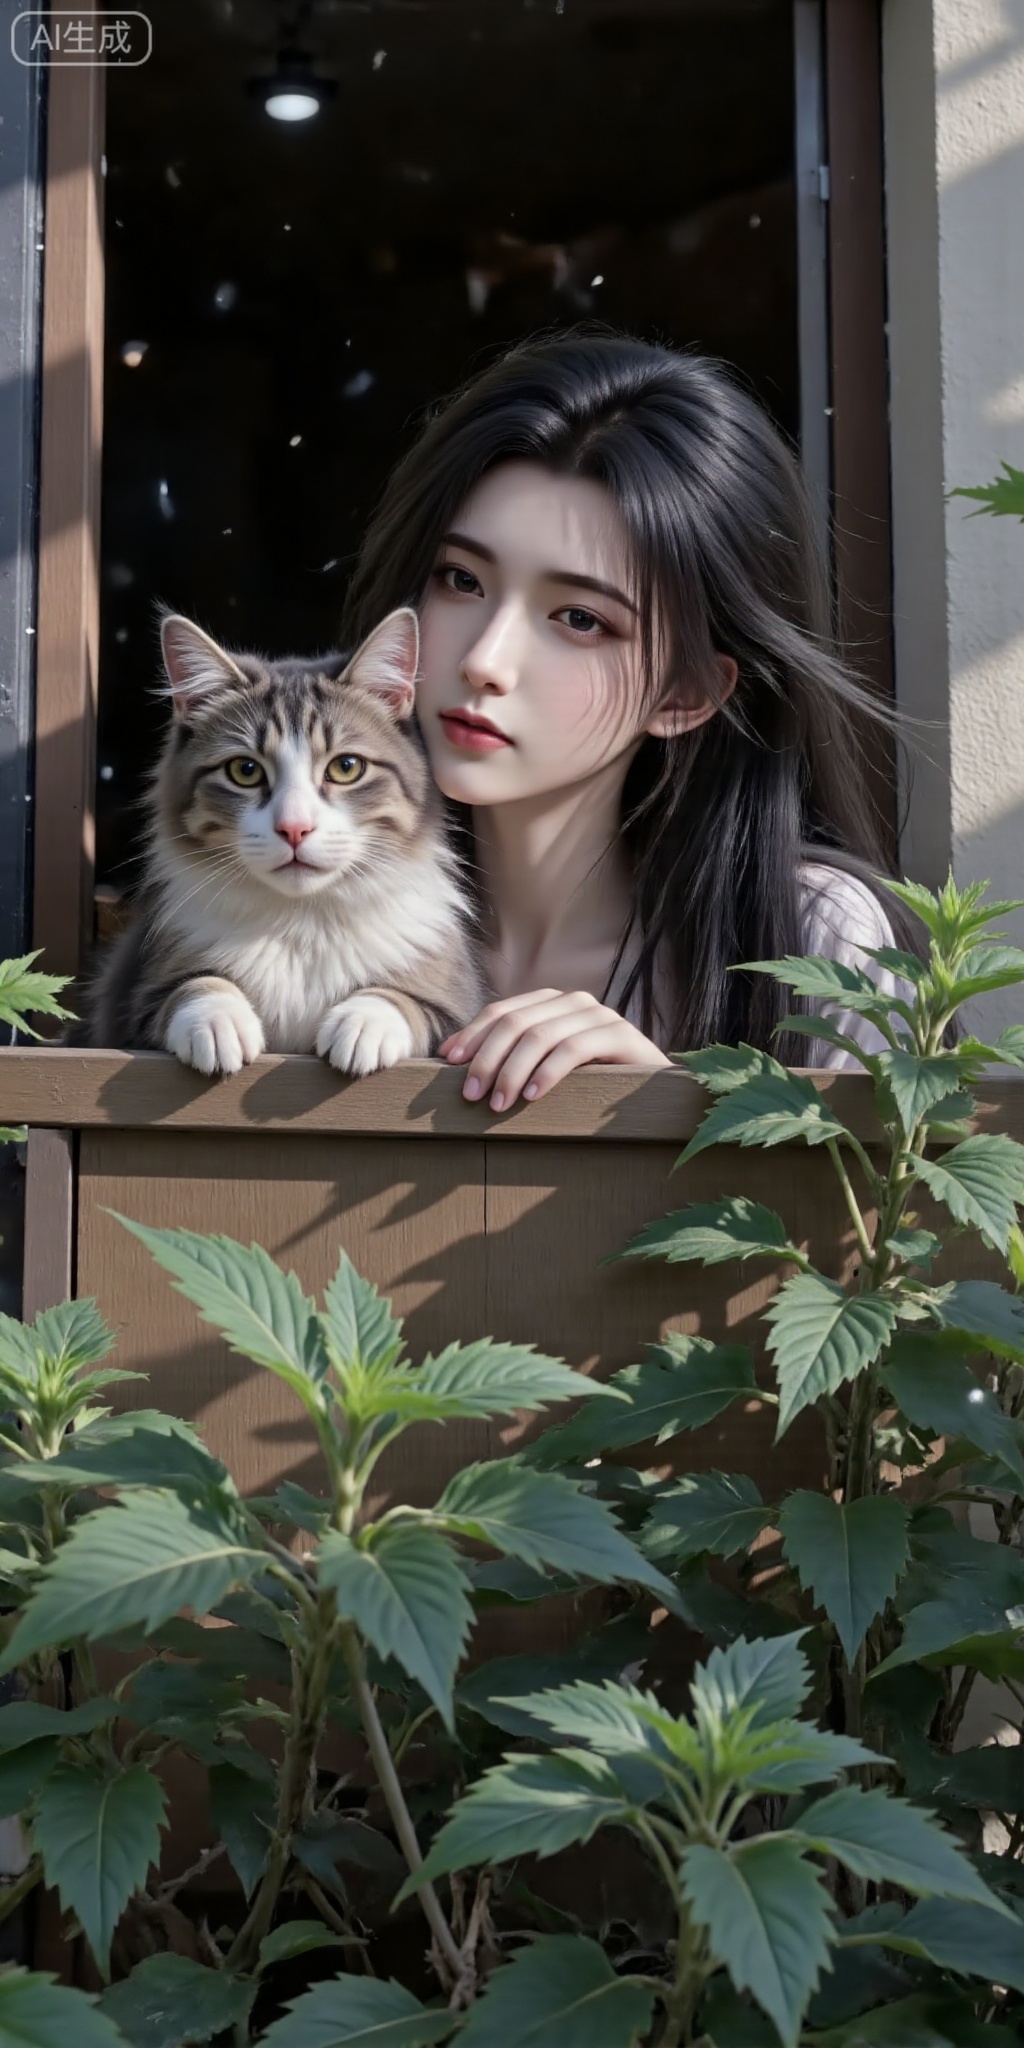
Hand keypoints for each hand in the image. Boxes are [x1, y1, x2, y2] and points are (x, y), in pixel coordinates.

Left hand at [436, 988, 670, 1110]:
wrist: (655, 1091)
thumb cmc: (592, 1082)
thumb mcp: (548, 1067)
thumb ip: (514, 1057)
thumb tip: (452, 1061)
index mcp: (552, 1003)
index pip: (502, 1011)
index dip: (472, 1034)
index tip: (448, 1064)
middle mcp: (574, 1002)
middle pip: (516, 1022)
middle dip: (487, 1058)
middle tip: (470, 1094)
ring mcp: (599, 1016)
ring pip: (541, 1035)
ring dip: (512, 1071)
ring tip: (498, 1104)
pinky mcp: (621, 1036)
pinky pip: (574, 1049)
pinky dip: (548, 1072)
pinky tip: (532, 1095)